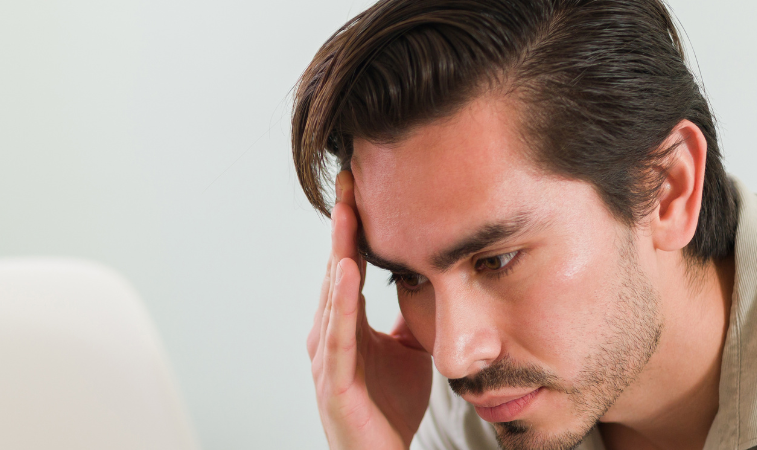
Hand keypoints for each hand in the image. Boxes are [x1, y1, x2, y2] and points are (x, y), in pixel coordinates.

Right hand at [307, 171, 434, 448]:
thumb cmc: (390, 408)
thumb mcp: (410, 350)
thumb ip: (410, 315)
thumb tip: (428, 279)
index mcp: (345, 323)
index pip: (349, 262)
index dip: (354, 223)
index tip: (361, 180)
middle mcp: (329, 333)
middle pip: (336, 266)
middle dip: (343, 223)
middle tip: (349, 176)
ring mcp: (327, 356)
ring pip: (333, 293)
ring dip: (339, 250)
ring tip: (347, 210)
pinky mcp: (335, 380)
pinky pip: (338, 334)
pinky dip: (341, 300)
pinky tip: (347, 269)